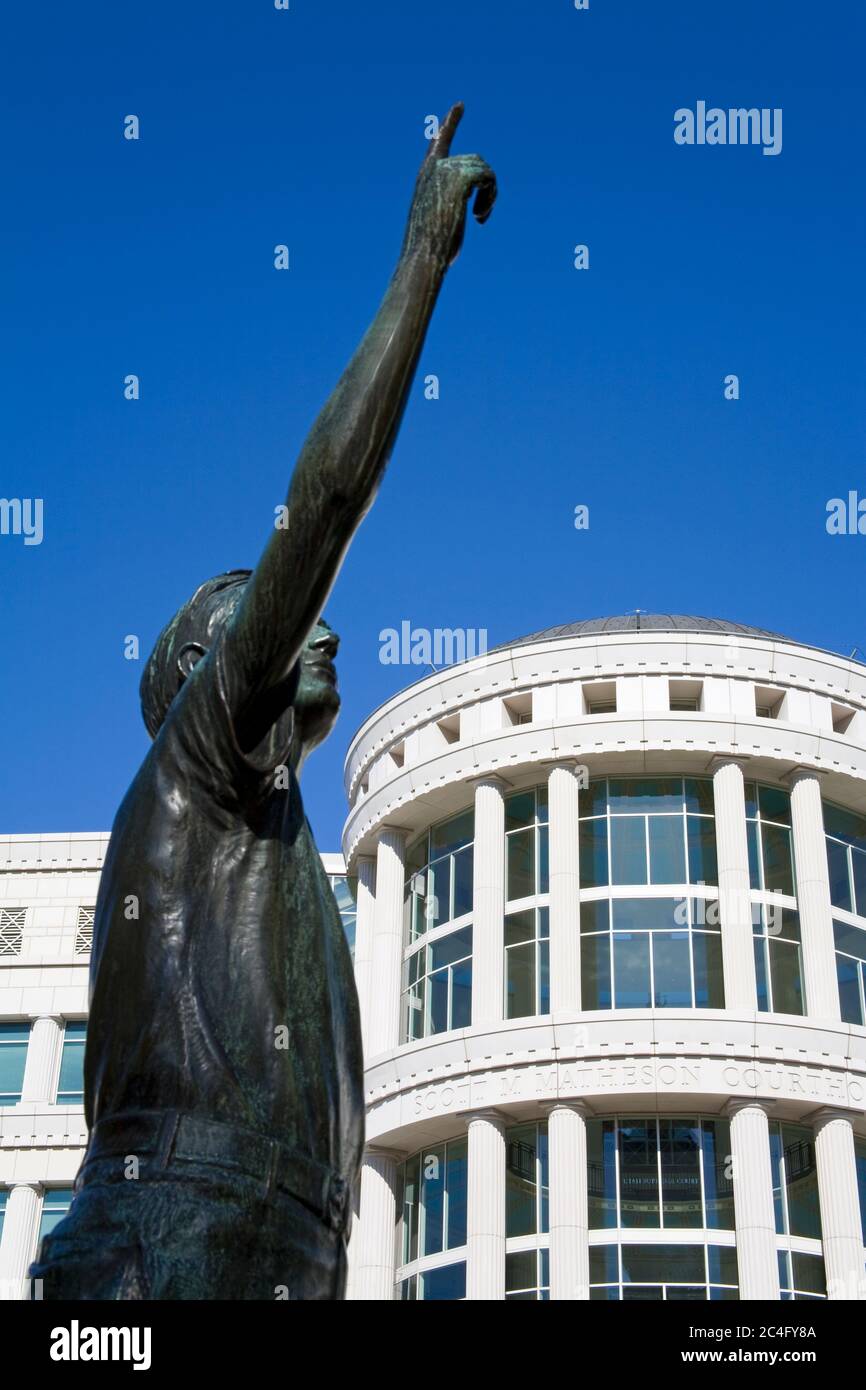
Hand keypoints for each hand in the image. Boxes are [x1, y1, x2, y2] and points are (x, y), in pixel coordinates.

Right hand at [401, 103, 496, 268]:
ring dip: (489, 194)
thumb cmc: (431, 250)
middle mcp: (434, 168)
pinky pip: (487, 176)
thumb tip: (475, 213)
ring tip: (480, 217)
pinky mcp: (458, 177)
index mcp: (426, 177)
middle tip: (481, 215)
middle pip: (474, 159)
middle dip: (485, 185)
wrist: (422, 255)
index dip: (450, 123)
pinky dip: (490, 197)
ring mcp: (445, 170)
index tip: (459, 105)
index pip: (439, 142)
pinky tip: (480, 217)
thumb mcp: (443, 225)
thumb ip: (455, 207)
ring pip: (483, 168)